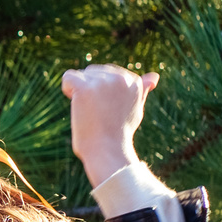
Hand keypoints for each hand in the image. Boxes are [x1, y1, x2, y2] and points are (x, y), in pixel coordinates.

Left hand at [61, 64, 159, 186]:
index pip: (106, 72)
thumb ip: (141, 91)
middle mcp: (121, 78)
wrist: (108, 150)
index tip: (108, 109)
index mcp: (134, 81)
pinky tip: (77, 104)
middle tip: (98, 112)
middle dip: (89, 89)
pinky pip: (68, 77)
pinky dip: (67, 90)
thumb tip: (154, 77)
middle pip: (92, 71)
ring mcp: (103, 82)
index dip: (101, 91)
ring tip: (90, 111)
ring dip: (78, 91)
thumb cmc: (119, 133)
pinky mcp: (85, 88)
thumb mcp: (135, 109)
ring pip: (80, 75)